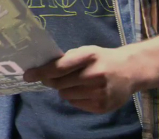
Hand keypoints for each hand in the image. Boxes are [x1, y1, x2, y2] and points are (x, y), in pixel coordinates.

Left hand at [23, 46, 141, 114]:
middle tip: (50, 78)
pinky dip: (74, 97)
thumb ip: (68, 59)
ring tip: (76, 83)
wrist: (130, 71)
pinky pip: (75, 103)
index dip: (41, 72)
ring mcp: (98, 92)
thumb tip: (43, 68)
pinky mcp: (101, 106)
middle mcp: (94, 75)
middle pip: (58, 83)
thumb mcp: (87, 51)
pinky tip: (84, 91)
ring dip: (64, 89)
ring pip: (65, 94)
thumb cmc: (103, 59)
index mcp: (89, 56)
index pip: (59, 67)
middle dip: (51, 80)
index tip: (27, 75)